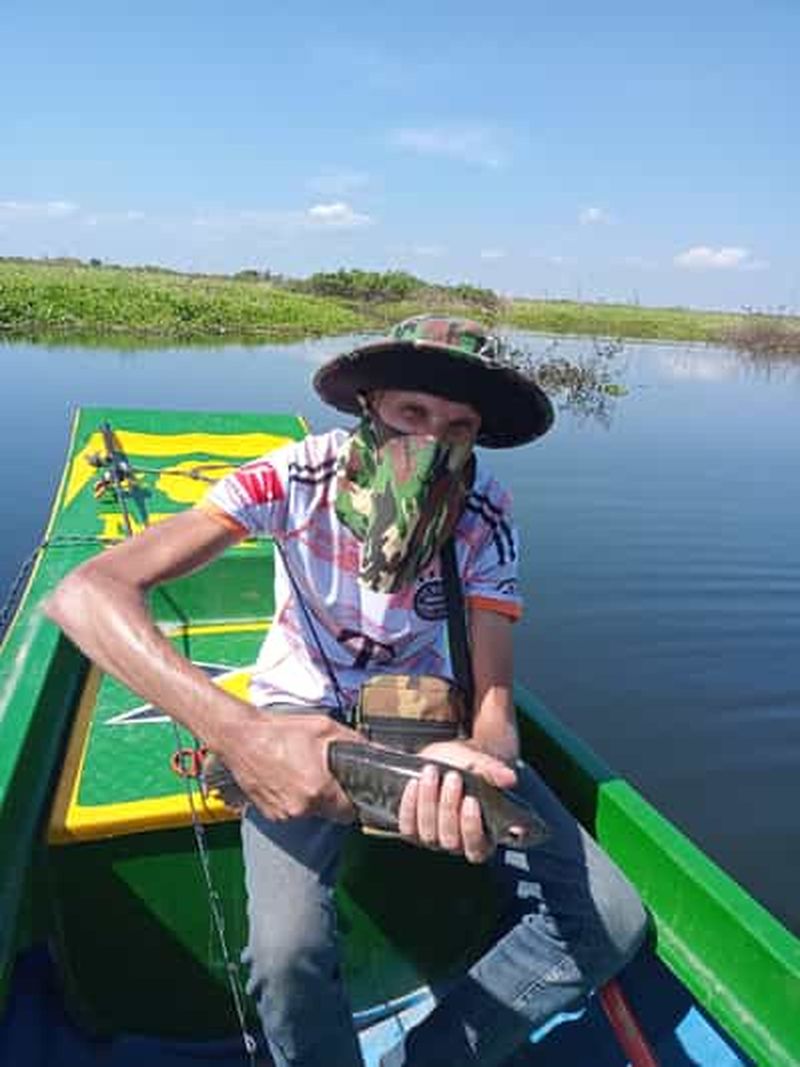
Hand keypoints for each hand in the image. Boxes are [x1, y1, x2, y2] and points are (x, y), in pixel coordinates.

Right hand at [221, 713, 359, 822]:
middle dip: (333, 797)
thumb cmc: (281, 731)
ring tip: (303, 772)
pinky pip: (292, 811)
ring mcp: (284, 813)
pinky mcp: (270, 814)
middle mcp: (302, 807)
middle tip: (326, 775)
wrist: (241, 737)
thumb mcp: (324, 728)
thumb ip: (354, 742)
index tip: (352, 790)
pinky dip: (294, 800)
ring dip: (312, 798)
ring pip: (311, 812)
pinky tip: (288, 778)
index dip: (353, 801)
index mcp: (319, 789)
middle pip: (331, 813)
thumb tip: (377, 751)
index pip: (349, 813)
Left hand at [397, 740, 516, 863]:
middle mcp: (455, 844)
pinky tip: (415, 783)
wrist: (443, 758)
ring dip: (428, 801)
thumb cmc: (467, 767)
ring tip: (432, 773)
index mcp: (481, 838)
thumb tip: (509, 779)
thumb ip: (494, 772)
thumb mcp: (481, 765)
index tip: (471, 800)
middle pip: (450, 838)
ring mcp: (432, 839)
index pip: (476, 848)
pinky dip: (409, 804)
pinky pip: (407, 825)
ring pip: (427, 832)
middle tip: (453, 777)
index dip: (471, 828)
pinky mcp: (411, 829)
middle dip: (449, 806)